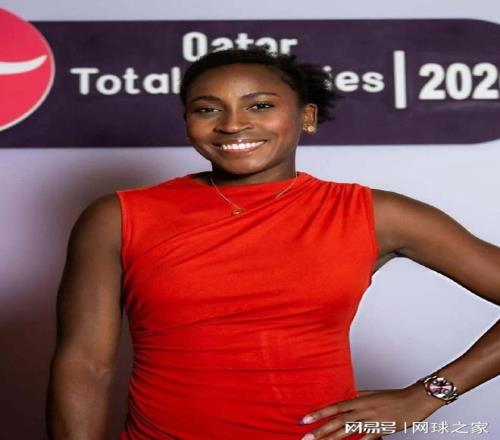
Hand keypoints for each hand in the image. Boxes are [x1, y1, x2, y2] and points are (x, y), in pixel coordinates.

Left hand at [298, 383, 444, 439]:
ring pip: (347, 431)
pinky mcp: (382, 430)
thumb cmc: (394, 396)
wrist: (415, 400)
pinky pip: (366, 439)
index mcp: (359, 399)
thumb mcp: (373, 394)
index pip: (334, 406)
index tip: (304, 419)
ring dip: (331, 439)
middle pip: (337, 421)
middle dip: (320, 430)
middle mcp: (362, 409)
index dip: (319, 413)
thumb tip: (347, 397)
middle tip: (306, 437)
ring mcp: (372, 420)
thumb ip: (358, 396)